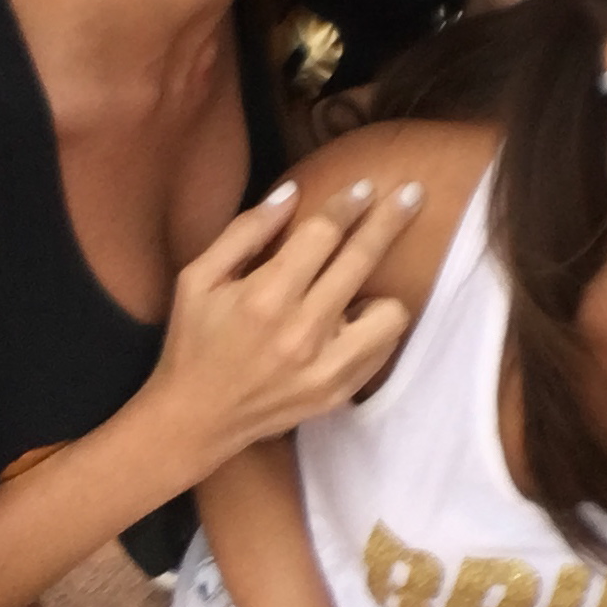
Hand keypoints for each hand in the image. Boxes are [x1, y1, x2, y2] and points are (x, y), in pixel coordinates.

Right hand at [148, 178, 421, 467]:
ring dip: (381, 292)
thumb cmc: (194, 341)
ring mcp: (325, 367)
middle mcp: (301, 332)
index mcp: (264, 297)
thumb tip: (292, 192)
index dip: (347, 205)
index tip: (366, 186)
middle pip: (362, 259)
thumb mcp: (198, 279)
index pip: (322, 235)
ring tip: (357, 292)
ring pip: (390, 310)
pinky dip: (373, 329)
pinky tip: (349, 325)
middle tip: (412, 193)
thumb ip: (245, 231)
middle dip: (391, 218)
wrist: (195, 420)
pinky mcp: (338, 392)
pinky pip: (383, 346)